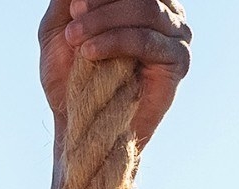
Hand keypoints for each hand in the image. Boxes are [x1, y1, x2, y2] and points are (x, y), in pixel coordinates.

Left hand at [39, 0, 191, 149]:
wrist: (82, 126)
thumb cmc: (70, 77)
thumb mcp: (59, 28)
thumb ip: (68, 0)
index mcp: (144, 0)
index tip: (72, 6)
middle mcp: (166, 11)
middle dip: (100, 2)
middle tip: (72, 19)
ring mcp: (176, 34)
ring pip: (145, 8)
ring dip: (103, 20)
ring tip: (75, 38)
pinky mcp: (178, 60)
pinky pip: (147, 40)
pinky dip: (115, 41)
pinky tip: (90, 52)